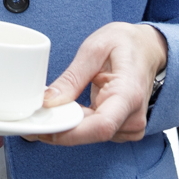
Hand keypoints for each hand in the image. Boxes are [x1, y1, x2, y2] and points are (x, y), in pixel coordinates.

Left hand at [22, 22, 166, 145]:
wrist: (148, 48)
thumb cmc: (126, 44)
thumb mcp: (94, 49)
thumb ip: (72, 77)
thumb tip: (48, 101)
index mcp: (129, 93)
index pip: (101, 126)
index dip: (69, 133)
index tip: (43, 129)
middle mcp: (133, 115)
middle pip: (92, 134)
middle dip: (59, 129)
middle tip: (31, 120)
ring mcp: (130, 124)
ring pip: (90, 134)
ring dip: (67, 125)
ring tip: (49, 110)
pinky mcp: (123, 127)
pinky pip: (94, 131)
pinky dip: (77, 123)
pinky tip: (67, 110)